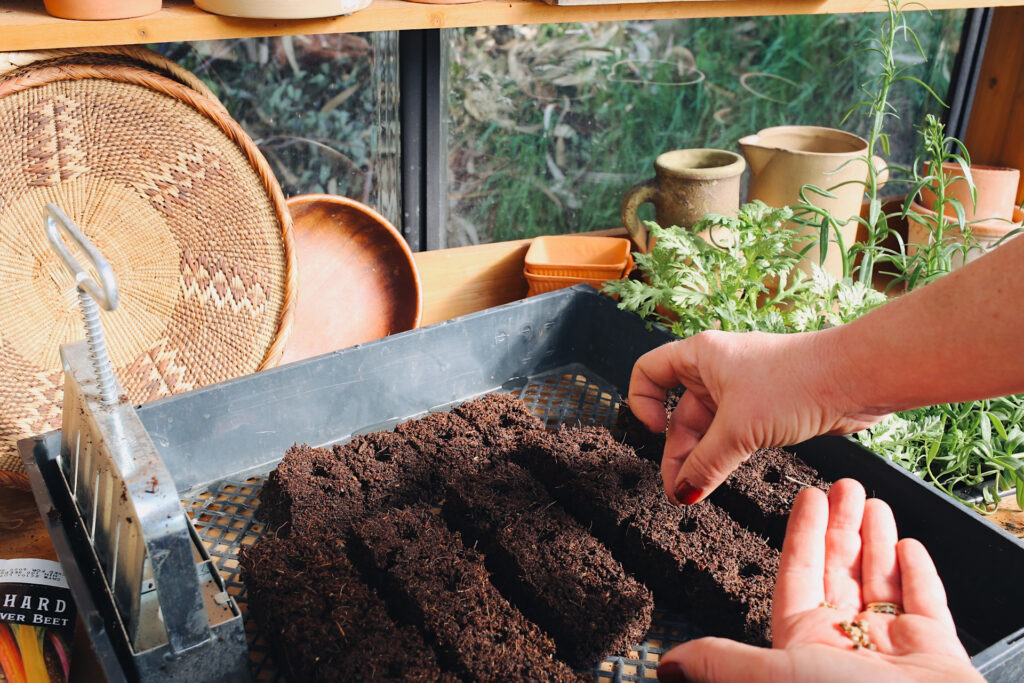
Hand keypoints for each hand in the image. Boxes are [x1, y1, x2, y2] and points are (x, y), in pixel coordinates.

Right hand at [628, 330, 885, 504]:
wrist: (856, 378)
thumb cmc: (797, 382)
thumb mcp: (739, 429)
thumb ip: (705, 463)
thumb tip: (681, 492)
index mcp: (700, 356)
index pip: (649, 372)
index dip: (642, 402)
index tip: (655, 432)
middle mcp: (717, 369)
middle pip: (679, 411)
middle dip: (676, 451)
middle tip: (678, 491)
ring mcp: (743, 388)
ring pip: (708, 428)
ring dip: (701, 459)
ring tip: (697, 492)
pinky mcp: (766, 408)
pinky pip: (733, 435)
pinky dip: (725, 456)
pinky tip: (723, 478)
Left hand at [657, 479, 981, 682]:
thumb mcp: (775, 675)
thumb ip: (723, 660)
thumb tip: (667, 664)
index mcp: (805, 644)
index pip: (798, 572)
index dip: (801, 533)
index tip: (807, 497)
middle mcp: (846, 643)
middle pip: (839, 569)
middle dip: (841, 525)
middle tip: (845, 484)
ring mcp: (892, 648)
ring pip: (879, 579)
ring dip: (875, 540)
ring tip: (874, 502)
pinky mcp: (936, 653)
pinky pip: (924, 603)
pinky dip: (916, 573)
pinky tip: (908, 545)